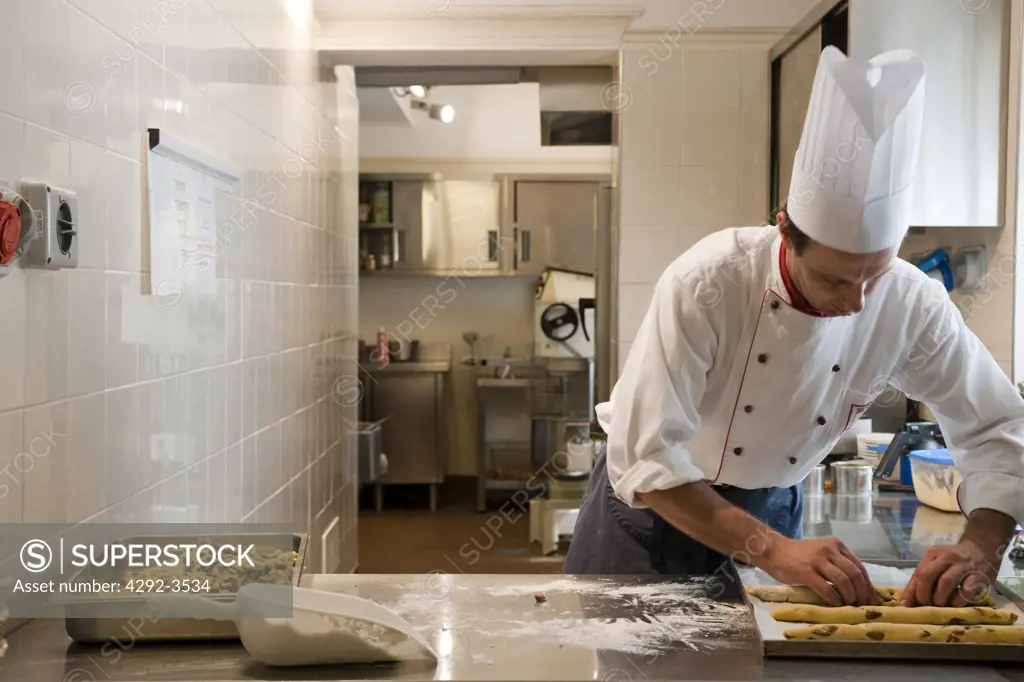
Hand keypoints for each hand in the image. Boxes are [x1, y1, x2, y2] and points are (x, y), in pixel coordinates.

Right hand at [761, 536, 879, 605]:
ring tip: (848, 604)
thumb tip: (858, 586)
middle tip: (861, 604)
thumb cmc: (799, 555)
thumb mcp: (822, 553)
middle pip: (854, 574)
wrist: (774, 550)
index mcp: (836, 545)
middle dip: (861, 593)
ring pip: (843, 581)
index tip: (870, 599)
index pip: (859, 567)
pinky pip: (826, 588)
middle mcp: (829, 550)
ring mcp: (817, 560)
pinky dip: (834, 598)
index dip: (867, 585)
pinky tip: (835, 603)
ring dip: (850, 596)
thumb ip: (838, 564)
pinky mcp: (806, 571)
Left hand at [902, 540, 1000, 606]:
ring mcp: (962, 566)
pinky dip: (958, 600)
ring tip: (939, 605)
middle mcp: (946, 557)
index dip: (911, 591)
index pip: (918, 572)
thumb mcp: (937, 562)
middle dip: (923, 594)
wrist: (982, 548)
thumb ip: (924, 576)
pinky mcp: (978, 576)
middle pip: (928, 575)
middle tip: (925, 605)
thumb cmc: (954, 560)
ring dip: (939, 598)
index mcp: (933, 554)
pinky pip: (966, 590)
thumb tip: (908, 600)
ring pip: (945, 582)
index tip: (907, 605)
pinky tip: (955, 605)